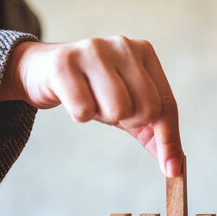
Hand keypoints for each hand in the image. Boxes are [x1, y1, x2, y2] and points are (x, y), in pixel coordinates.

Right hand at [0, 37, 183, 176]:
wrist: (42, 71)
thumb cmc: (94, 90)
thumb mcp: (129, 109)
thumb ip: (154, 134)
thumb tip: (174, 167)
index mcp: (144, 52)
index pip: (166, 103)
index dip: (169, 140)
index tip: (172, 170)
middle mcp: (123, 46)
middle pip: (147, 109)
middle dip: (130, 122)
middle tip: (112, 111)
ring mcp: (94, 50)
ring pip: (118, 110)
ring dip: (103, 116)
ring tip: (92, 101)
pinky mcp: (64, 63)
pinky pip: (84, 110)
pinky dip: (79, 114)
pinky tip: (72, 97)